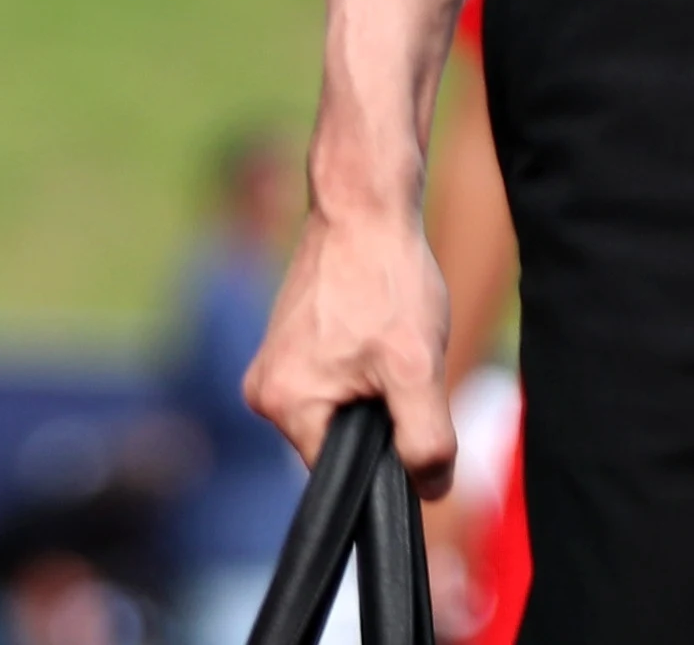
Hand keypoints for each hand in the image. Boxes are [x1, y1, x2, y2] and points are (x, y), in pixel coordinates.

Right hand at [248, 194, 456, 490]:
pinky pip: (331, 382)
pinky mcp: (286, 344)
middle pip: (339, 442)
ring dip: (373, 389)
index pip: (342, 474)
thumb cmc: (386, 278)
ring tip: (387, 339)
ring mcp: (271, 364)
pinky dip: (362, 367)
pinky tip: (376, 329)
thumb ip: (426, 441)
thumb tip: (430, 489)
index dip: (385, 458)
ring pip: (339, 410)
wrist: (364, 204)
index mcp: (284, 404)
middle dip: (380, 417)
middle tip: (401, 365)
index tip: (409, 413)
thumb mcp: (418, 369)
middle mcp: (263, 390)